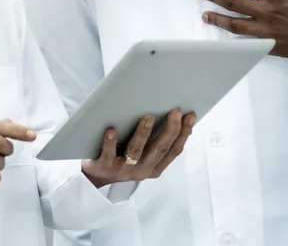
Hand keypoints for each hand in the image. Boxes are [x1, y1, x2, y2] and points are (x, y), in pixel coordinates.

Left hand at [81, 109, 195, 187]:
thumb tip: (175, 119)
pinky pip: (108, 153)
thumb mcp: (143, 155)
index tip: (190, 116)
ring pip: (136, 151)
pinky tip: (111, 129)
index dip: (184, 134)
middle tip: (175, 112)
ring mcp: (123, 169)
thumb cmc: (123, 158)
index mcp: (154, 167)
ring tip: (148, 117)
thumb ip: (156, 142)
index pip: (173, 151)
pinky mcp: (105, 166)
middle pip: (159, 150)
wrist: (96, 176)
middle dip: (170, 130)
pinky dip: (110, 142)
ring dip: (143, 134)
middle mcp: (142, 169)